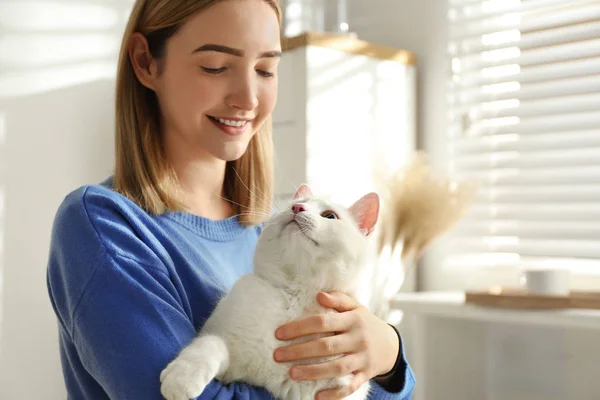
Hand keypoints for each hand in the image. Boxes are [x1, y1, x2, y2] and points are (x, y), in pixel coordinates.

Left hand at [273, 291, 399, 399]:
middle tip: (278, 355)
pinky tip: (317, 396)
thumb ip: (338, 299)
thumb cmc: (365, 323)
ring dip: (313, 372)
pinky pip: (350, 386)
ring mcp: (362, 359)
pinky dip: (335, 394)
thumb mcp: (356, 307)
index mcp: (353, 320)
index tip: (279, 333)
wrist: (391, 345)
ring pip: (336, 368)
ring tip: (291, 373)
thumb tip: (319, 295)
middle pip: (326, 346)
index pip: (323, 322)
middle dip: (300, 351)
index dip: (300, 327)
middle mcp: (358, 339)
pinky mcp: (365, 375)